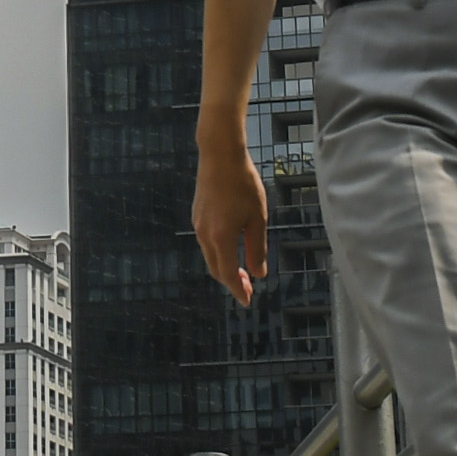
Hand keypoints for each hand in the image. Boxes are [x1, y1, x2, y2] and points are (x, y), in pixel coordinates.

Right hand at [193, 133, 272, 304]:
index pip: (228, 274)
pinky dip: (218, 253)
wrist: (219, 154)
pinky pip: (206, 242)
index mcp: (221, 237)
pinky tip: (231, 248)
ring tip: (242, 270)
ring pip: (210, 255)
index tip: (248, 301)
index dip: (238, 291)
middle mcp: (205, 234)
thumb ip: (257, 248)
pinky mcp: (197, 214)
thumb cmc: (243, 183)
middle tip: (248, 288)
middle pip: (216, 268)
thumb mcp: (258, 217)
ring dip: (224, 267)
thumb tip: (259, 273)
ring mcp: (198, 223)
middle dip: (231, 281)